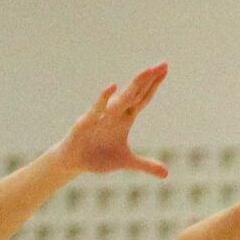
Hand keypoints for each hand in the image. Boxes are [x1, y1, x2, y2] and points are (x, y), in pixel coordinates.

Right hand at [54, 65, 171, 178]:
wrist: (73, 161)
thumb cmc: (99, 157)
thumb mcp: (126, 162)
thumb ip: (146, 165)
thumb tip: (166, 174)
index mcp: (125, 119)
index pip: (142, 98)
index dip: (153, 85)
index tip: (164, 69)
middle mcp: (115, 113)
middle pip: (135, 93)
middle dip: (148, 79)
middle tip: (162, 64)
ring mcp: (102, 116)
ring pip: (121, 99)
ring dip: (134, 86)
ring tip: (147, 71)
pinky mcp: (87, 122)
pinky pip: (97, 109)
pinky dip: (104, 99)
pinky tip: (112, 87)